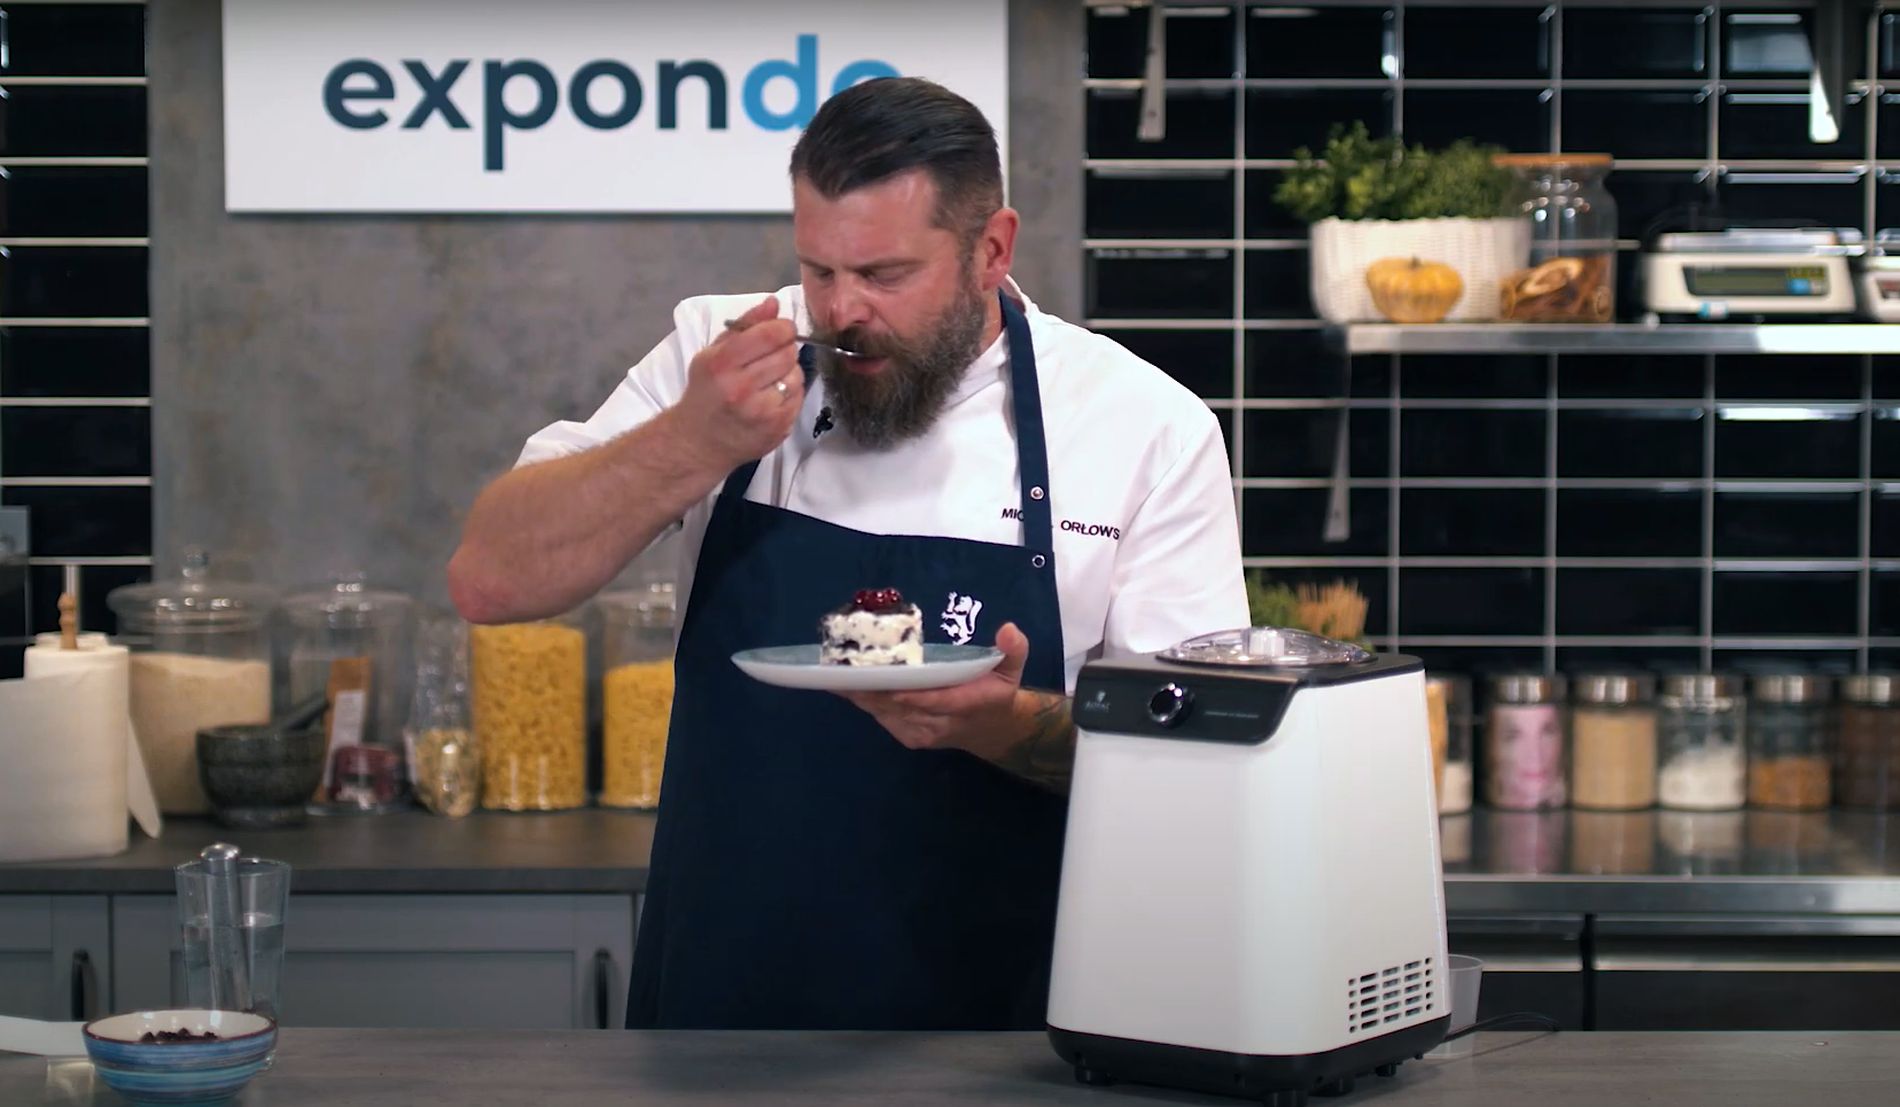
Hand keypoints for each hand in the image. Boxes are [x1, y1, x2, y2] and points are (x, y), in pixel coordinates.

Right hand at [671, 296, 802, 470]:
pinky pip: (799, 397)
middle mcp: (742, 388)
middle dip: (785, 349)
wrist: (699, 442)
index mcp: (722, 364)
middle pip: (787, 353)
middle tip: (771, 357)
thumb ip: (744, 325)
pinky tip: (772, 397)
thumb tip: (774, 302)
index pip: (770, 334)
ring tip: (768, 379)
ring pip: (796, 375)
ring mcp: (762, 411)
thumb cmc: (705, 392)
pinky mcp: (778, 428)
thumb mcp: (713, 353)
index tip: (781, 330)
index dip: (783, 327)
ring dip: (788, 372)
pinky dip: (790, 393)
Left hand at [839, 623, 1030, 760]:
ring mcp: (920, 732)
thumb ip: (1013, 651)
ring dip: (860, 692)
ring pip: (884, 712)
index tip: (888, 683)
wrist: (990, 731)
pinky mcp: (906, 734)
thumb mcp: (1012, 670)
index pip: (936, 703)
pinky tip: (841, 681)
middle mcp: (939, 724)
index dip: (911, 696)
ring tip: (835, 669)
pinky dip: (861, 698)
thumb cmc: (997, 693)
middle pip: (899, 707)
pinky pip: (879, 716)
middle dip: (872, 688)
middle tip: (845, 665)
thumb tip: (1009, 629)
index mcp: (966, 706)